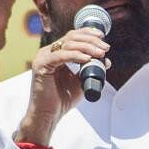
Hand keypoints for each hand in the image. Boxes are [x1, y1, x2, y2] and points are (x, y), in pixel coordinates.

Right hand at [15, 28, 109, 146]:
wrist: (49, 115)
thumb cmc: (62, 99)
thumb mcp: (81, 81)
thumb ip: (91, 69)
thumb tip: (106, 60)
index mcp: (55, 53)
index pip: (72, 37)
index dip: (88, 33)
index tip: (102, 37)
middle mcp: (48, 52)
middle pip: (71, 38)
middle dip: (91, 41)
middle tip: (105, 48)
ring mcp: (43, 58)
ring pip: (67, 45)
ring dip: (87, 47)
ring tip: (100, 53)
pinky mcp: (41, 66)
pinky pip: (61, 56)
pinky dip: (75, 56)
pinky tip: (87, 59)